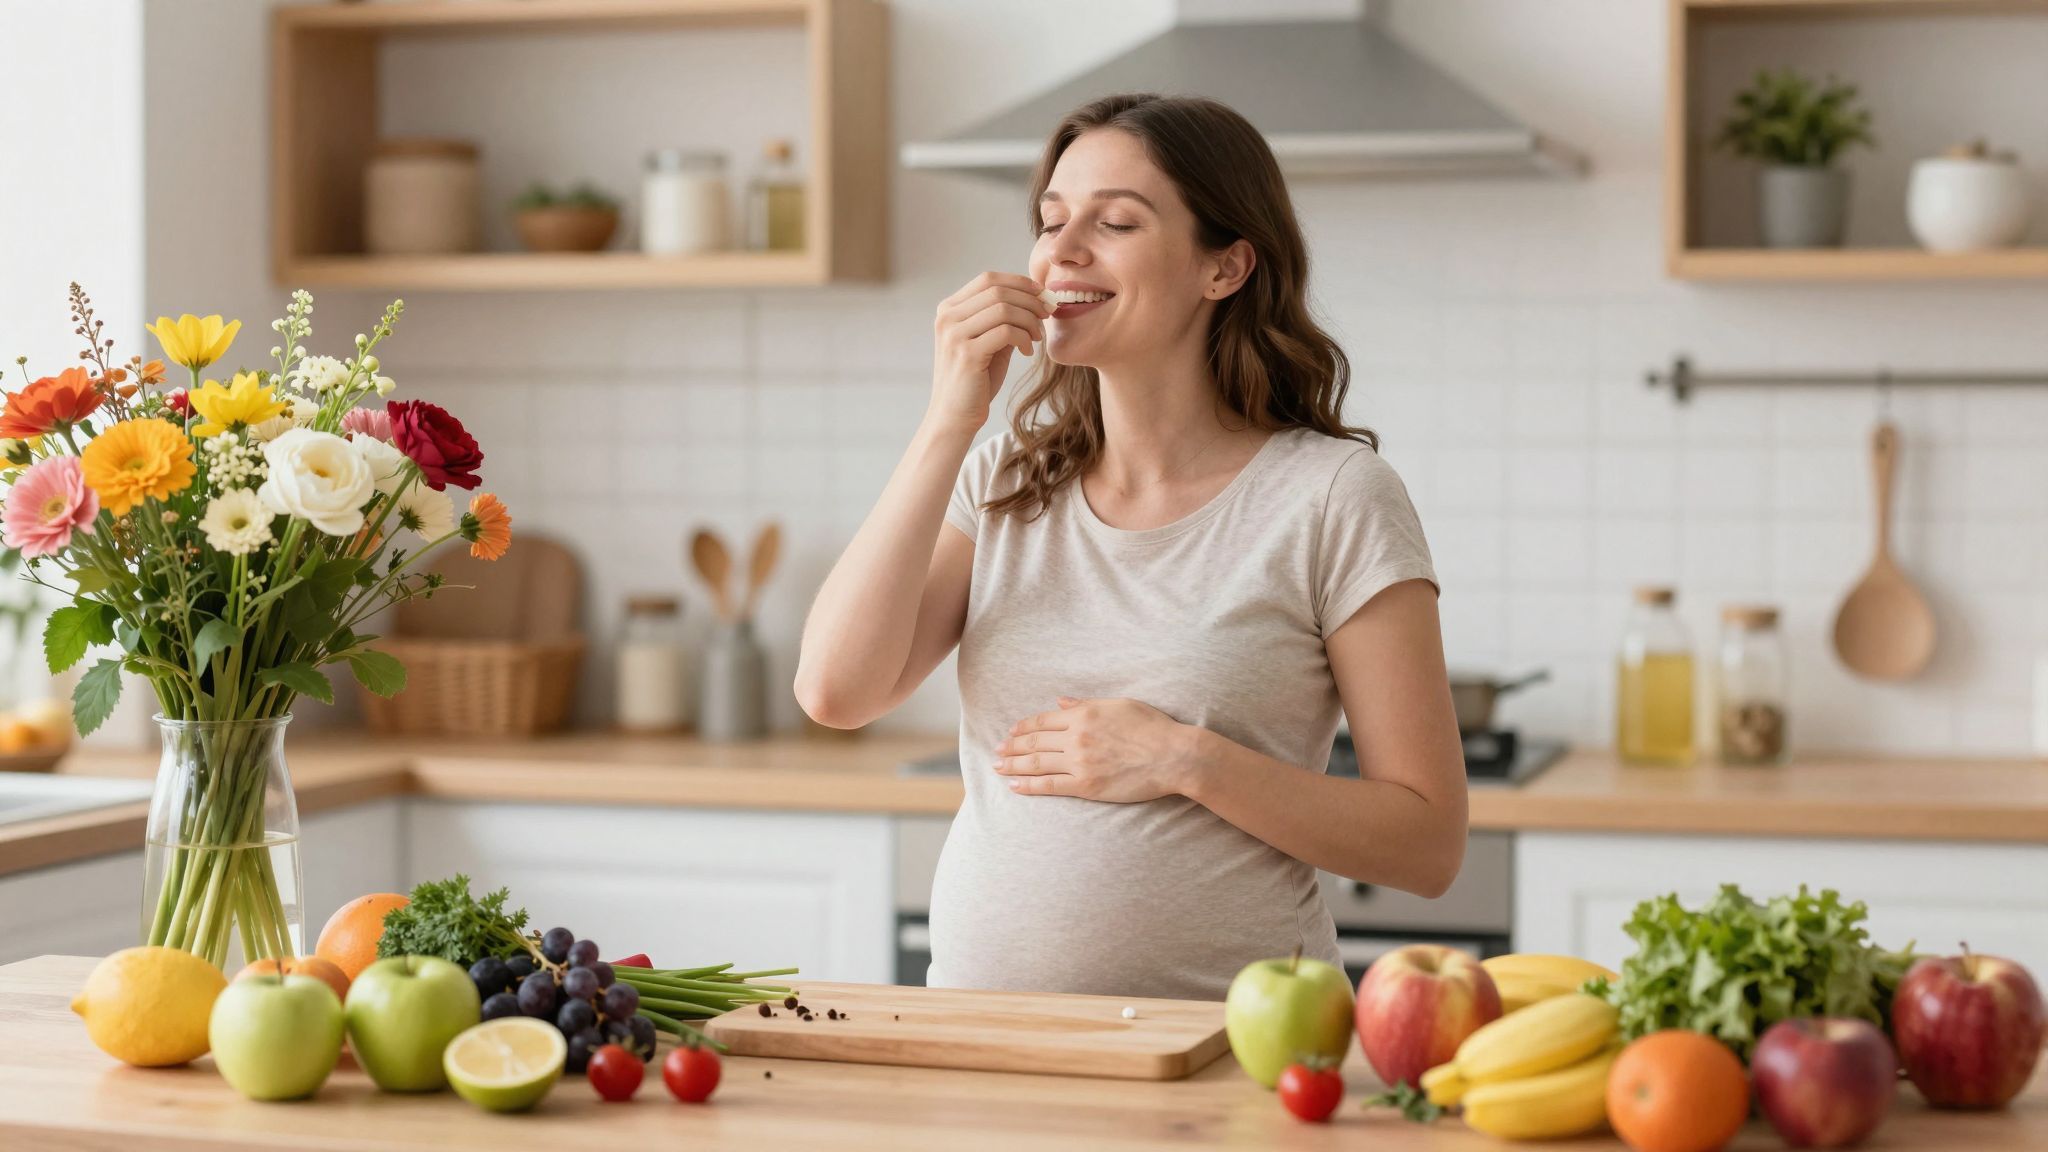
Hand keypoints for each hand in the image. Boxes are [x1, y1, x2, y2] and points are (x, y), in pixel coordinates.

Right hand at [927, 272, 1050, 432]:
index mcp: (949, 309)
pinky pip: (1006, 332)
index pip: (988, 279)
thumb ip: (1003, 320)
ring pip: (1004, 308)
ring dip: (1029, 320)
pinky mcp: (966, 353)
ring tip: (1037, 337)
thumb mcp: (989, 342)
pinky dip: (1024, 338)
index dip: (1019, 282)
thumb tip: (1035, 299)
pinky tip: (1028, 351)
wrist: (954, 416)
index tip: (1041, 294)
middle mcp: (947, 317)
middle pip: (998, 290)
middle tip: (1047, 314)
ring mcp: (954, 334)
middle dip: (1029, 300)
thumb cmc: (975, 380)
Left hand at [992, 696, 1198, 802]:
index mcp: (1083, 714)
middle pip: (1035, 741)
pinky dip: (1029, 785)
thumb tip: (1061, 702)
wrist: (1172, 755)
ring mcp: (1079, 762)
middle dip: (1013, 746)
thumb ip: (1086, 704)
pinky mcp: (1086, 785)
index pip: (1044, 720)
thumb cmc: (1152, 728)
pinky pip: (1050, 785)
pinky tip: (1015, 786)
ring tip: (998, 767)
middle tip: (998, 751)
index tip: (1012, 732)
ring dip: (1014, 764)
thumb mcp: (1119, 705)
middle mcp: (1076, 736)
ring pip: (1037, 763)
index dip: (1024, 726)